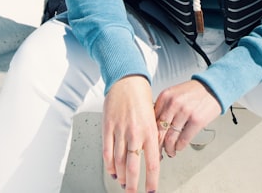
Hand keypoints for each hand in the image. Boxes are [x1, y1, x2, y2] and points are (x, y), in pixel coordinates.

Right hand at [103, 75, 159, 192]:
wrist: (127, 81)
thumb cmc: (142, 97)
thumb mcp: (154, 117)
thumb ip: (153, 137)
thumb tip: (154, 156)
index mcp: (150, 131)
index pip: (152, 163)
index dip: (151, 181)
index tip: (151, 190)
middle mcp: (135, 133)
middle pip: (133, 167)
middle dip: (134, 184)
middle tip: (134, 192)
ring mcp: (120, 131)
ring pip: (119, 162)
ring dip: (122, 177)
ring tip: (124, 184)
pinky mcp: (108, 128)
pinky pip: (107, 152)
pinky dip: (109, 165)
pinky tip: (112, 171)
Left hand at [154, 80, 222, 157]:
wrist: (213, 88)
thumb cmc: (193, 93)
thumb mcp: (174, 94)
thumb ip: (163, 108)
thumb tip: (154, 128)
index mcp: (165, 97)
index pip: (152, 121)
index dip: (150, 135)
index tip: (151, 142)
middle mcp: (173, 103)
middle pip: (159, 131)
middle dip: (158, 145)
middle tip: (159, 151)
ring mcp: (185, 112)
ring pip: (170, 138)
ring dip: (169, 149)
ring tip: (170, 152)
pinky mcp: (197, 120)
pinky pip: (183, 140)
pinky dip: (180, 147)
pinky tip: (179, 147)